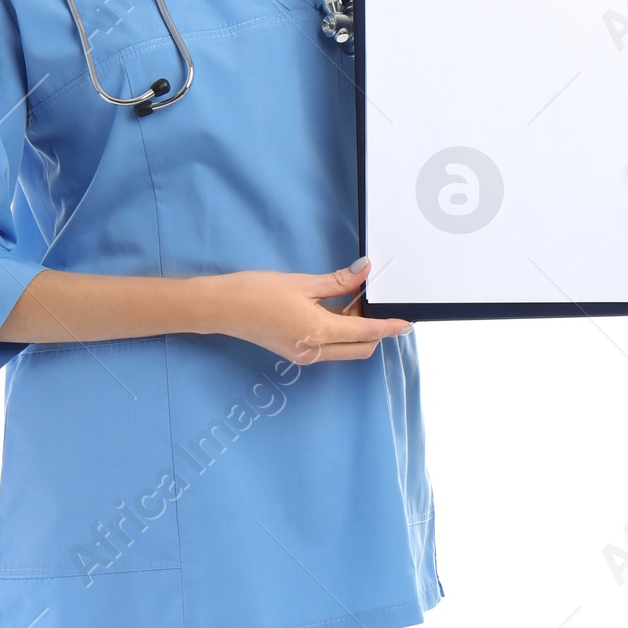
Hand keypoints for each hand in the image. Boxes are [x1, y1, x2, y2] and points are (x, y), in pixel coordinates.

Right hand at [204, 257, 411, 362]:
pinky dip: (339, 331)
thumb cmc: (256, 292)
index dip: (389, 328)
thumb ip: (339, 281)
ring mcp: (305, 355)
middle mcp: (315, 351)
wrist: (221, 308)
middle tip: (367, 298)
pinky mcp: (296, 352)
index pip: (366, 332)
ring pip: (346, 348)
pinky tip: (331, 308)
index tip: (406, 323)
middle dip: (373, 329)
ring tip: (347, 297)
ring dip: (354, 329)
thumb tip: (364, 272)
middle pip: (361, 348)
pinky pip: (329, 347)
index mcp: (319, 332)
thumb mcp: (302, 283)